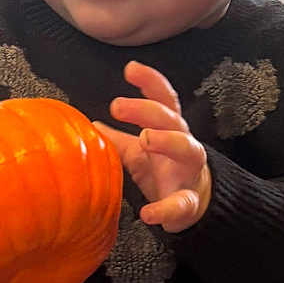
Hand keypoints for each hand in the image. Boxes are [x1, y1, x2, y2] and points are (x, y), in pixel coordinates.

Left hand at [96, 61, 210, 232]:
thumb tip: (89, 124)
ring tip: (145, 138)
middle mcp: (183, 145)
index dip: (150, 82)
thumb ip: (117, 139)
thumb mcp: (138, 152)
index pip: (163, 99)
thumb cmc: (164, 170)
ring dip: (168, 140)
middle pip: (172, 118)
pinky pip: (181, 204)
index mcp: (168, 130)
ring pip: (188, 149)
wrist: (193, 205)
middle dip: (147, 109)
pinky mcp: (188, 203)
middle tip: (118, 106)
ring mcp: (188, 173)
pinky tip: (148, 213)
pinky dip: (165, 209)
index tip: (130, 69)